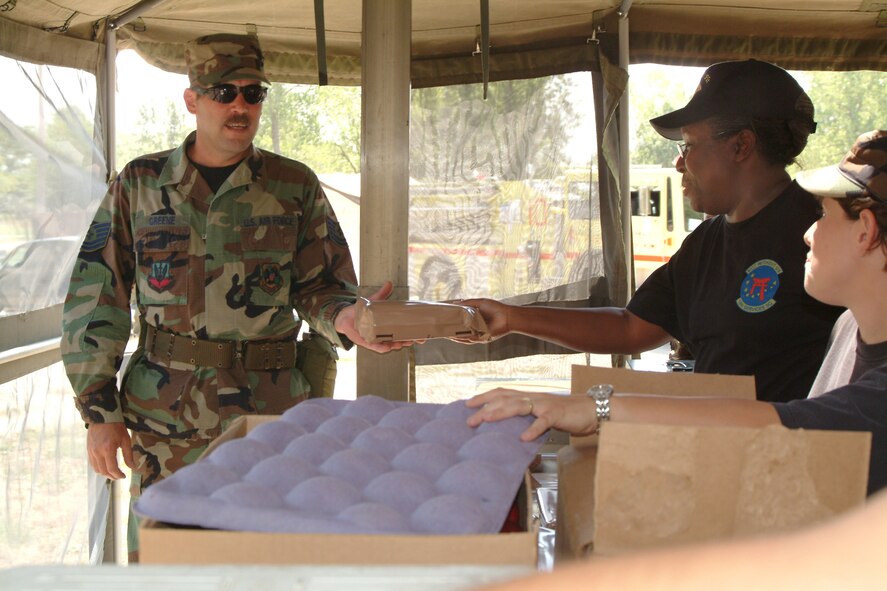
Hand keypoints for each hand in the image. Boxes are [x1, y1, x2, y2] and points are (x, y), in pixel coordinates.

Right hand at [86, 422, 133, 479]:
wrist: (102, 417)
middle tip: (119, 476)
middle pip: (103, 471)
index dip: (118, 475)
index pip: (112, 469)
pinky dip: (99, 468)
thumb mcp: (126, 440)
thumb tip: (133, 467)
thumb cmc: (116, 427)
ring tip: (113, 473)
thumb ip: (128, 455)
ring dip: (105, 474)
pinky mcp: (88, 450)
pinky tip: (105, 467)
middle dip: (112, 476)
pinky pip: (92, 463)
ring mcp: (91, 451)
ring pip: (96, 469)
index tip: (124, 476)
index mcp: (108, 449)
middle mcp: (97, 452)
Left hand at [335, 280, 409, 352]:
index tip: (422, 337)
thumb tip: (390, 283)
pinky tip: (388, 347)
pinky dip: (381, 347)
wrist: (345, 316)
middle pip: (399, 341)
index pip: (403, 333)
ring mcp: (376, 339)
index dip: (413, 336)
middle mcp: (384, 335)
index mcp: (388, 327)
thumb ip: (382, 294)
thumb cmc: (361, 312)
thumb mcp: (374, 302)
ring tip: (403, 343)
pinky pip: (375, 346)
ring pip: (389, 345)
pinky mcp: (366, 341)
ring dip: (397, 345)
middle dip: (408, 341)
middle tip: (415, 340)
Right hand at [450, 298, 509, 341]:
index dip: (453, 321)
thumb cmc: (496, 308)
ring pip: (464, 337)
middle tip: (441, 329)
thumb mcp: (479, 303)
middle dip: (451, 331)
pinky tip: (454, 337)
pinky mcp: (482, 338)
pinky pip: (470, 340)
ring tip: (445, 334)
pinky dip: (462, 339)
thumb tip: (454, 303)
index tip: (444, 320)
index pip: (461, 321)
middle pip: (461, 330)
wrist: (508, 316)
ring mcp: (478, 334)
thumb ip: (467, 303)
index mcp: (475, 319)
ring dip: (454, 337)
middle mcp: (475, 327)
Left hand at [466, 388, 598, 440]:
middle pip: (505, 399)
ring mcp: (545, 404)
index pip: (502, 392)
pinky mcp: (557, 415)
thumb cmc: (566, 414)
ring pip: (519, 405)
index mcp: (529, 397)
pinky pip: (543, 422)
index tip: (467, 404)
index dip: (484, 396)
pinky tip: (523, 438)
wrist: (592, 410)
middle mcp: (534, 397)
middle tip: (469, 420)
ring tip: (486, 420)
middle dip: (485, 408)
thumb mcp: (542, 414)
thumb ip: (527, 417)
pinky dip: (533, 429)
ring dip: (501, 412)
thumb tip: (508, 429)